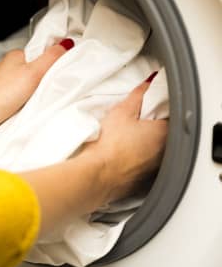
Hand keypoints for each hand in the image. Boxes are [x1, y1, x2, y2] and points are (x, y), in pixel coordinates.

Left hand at [0, 39, 72, 128]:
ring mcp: (6, 82)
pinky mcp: (4, 97)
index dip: (52, 59)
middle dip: (44, 76)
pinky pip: (21, 95)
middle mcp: (9, 67)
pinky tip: (29, 104)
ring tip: (38, 96)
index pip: (41, 51)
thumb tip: (65, 44)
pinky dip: (27, 99)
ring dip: (36, 89)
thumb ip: (51, 57)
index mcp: (16, 55)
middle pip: (36, 67)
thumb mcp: (35, 71)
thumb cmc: (3, 93)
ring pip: (28, 82)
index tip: (60, 67)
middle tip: (49, 84)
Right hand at [81, 75, 168, 203]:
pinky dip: (133, 160)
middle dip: (150, 126)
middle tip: (131, 120)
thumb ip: (138, 96)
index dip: (157, 107)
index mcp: (163, 133)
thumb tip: (147, 85)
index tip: (145, 105)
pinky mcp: (140, 181)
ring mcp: (152, 169)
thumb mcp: (121, 112)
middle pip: (161, 133)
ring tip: (122, 138)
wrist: (97, 176)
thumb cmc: (109, 146)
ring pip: (152, 150)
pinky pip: (140, 165)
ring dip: (142, 144)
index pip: (169, 114)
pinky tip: (119, 156)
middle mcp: (163, 152)